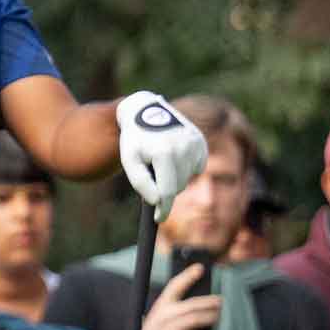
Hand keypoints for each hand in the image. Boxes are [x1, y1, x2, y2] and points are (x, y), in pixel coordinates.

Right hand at [110, 263, 218, 329]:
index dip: (188, 275)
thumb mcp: (162, 314)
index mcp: (162, 303)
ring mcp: (169, 327)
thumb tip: (202, 303)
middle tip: (220, 300)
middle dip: (208, 302)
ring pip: (194, 319)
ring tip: (218, 316)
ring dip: (209, 317)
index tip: (200, 268)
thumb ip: (177, 308)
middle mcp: (165, 313)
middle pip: (191, 304)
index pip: (175, 285)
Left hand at [116, 91, 207, 220]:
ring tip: (160, 160)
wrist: (145, 110)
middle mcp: (183, 147)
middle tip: (151, 173)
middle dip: (164, 186)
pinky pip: (195, 167)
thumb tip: (158, 201)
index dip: (163, 208)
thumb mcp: (129, 160)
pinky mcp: (200, 142)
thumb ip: (141, 183)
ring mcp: (195, 143)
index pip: (167, 191)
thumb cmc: (135, 139)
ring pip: (186, 178)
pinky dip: (184, 167)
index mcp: (164, 152)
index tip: (159, 219)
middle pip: (177, 186)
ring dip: (173, 176)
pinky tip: (173, 154)